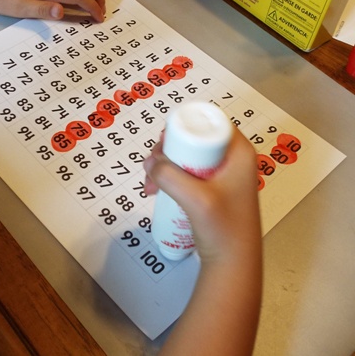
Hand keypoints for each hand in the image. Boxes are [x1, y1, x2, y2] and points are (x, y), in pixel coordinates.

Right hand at [143, 127, 260, 263]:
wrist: (232, 266)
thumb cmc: (223, 230)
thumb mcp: (196, 199)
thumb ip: (170, 177)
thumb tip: (151, 162)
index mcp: (239, 153)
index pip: (211, 123)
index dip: (185, 126)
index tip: (164, 141)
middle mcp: (233, 160)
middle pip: (195, 139)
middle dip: (169, 150)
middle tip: (152, 164)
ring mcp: (223, 176)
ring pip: (188, 157)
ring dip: (165, 165)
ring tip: (150, 184)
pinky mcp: (213, 190)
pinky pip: (187, 173)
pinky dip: (170, 178)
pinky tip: (156, 191)